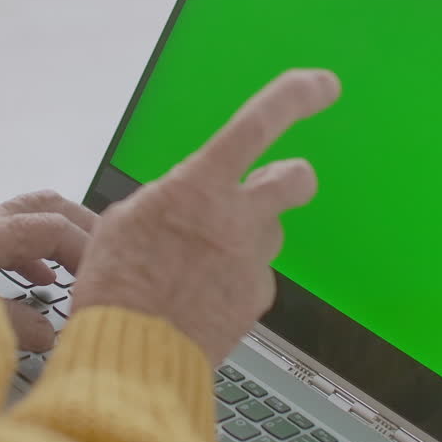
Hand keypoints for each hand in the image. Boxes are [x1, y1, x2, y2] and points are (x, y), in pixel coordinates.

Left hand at [0, 190, 97, 351]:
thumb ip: (11, 325)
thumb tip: (49, 335)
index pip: (55, 228)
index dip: (86, 249)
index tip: (105, 278)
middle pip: (48, 208)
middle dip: (84, 227)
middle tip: (109, 252)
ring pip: (28, 218)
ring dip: (59, 237)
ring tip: (82, 263)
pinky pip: (7, 237)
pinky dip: (33, 253)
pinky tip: (42, 278)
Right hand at [73, 69, 340, 363]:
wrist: (135, 356)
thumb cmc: (118, 287)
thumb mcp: (122, 222)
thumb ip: (166, 199)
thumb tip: (183, 201)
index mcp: (200, 187)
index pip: (260, 124)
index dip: (296, 96)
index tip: (324, 85)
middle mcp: (239, 218)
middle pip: (295, 179)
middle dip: (288, 176)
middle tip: (266, 183)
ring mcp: (254, 261)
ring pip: (270, 232)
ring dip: (247, 235)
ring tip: (201, 261)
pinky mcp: (257, 299)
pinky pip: (255, 275)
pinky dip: (234, 280)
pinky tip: (200, 296)